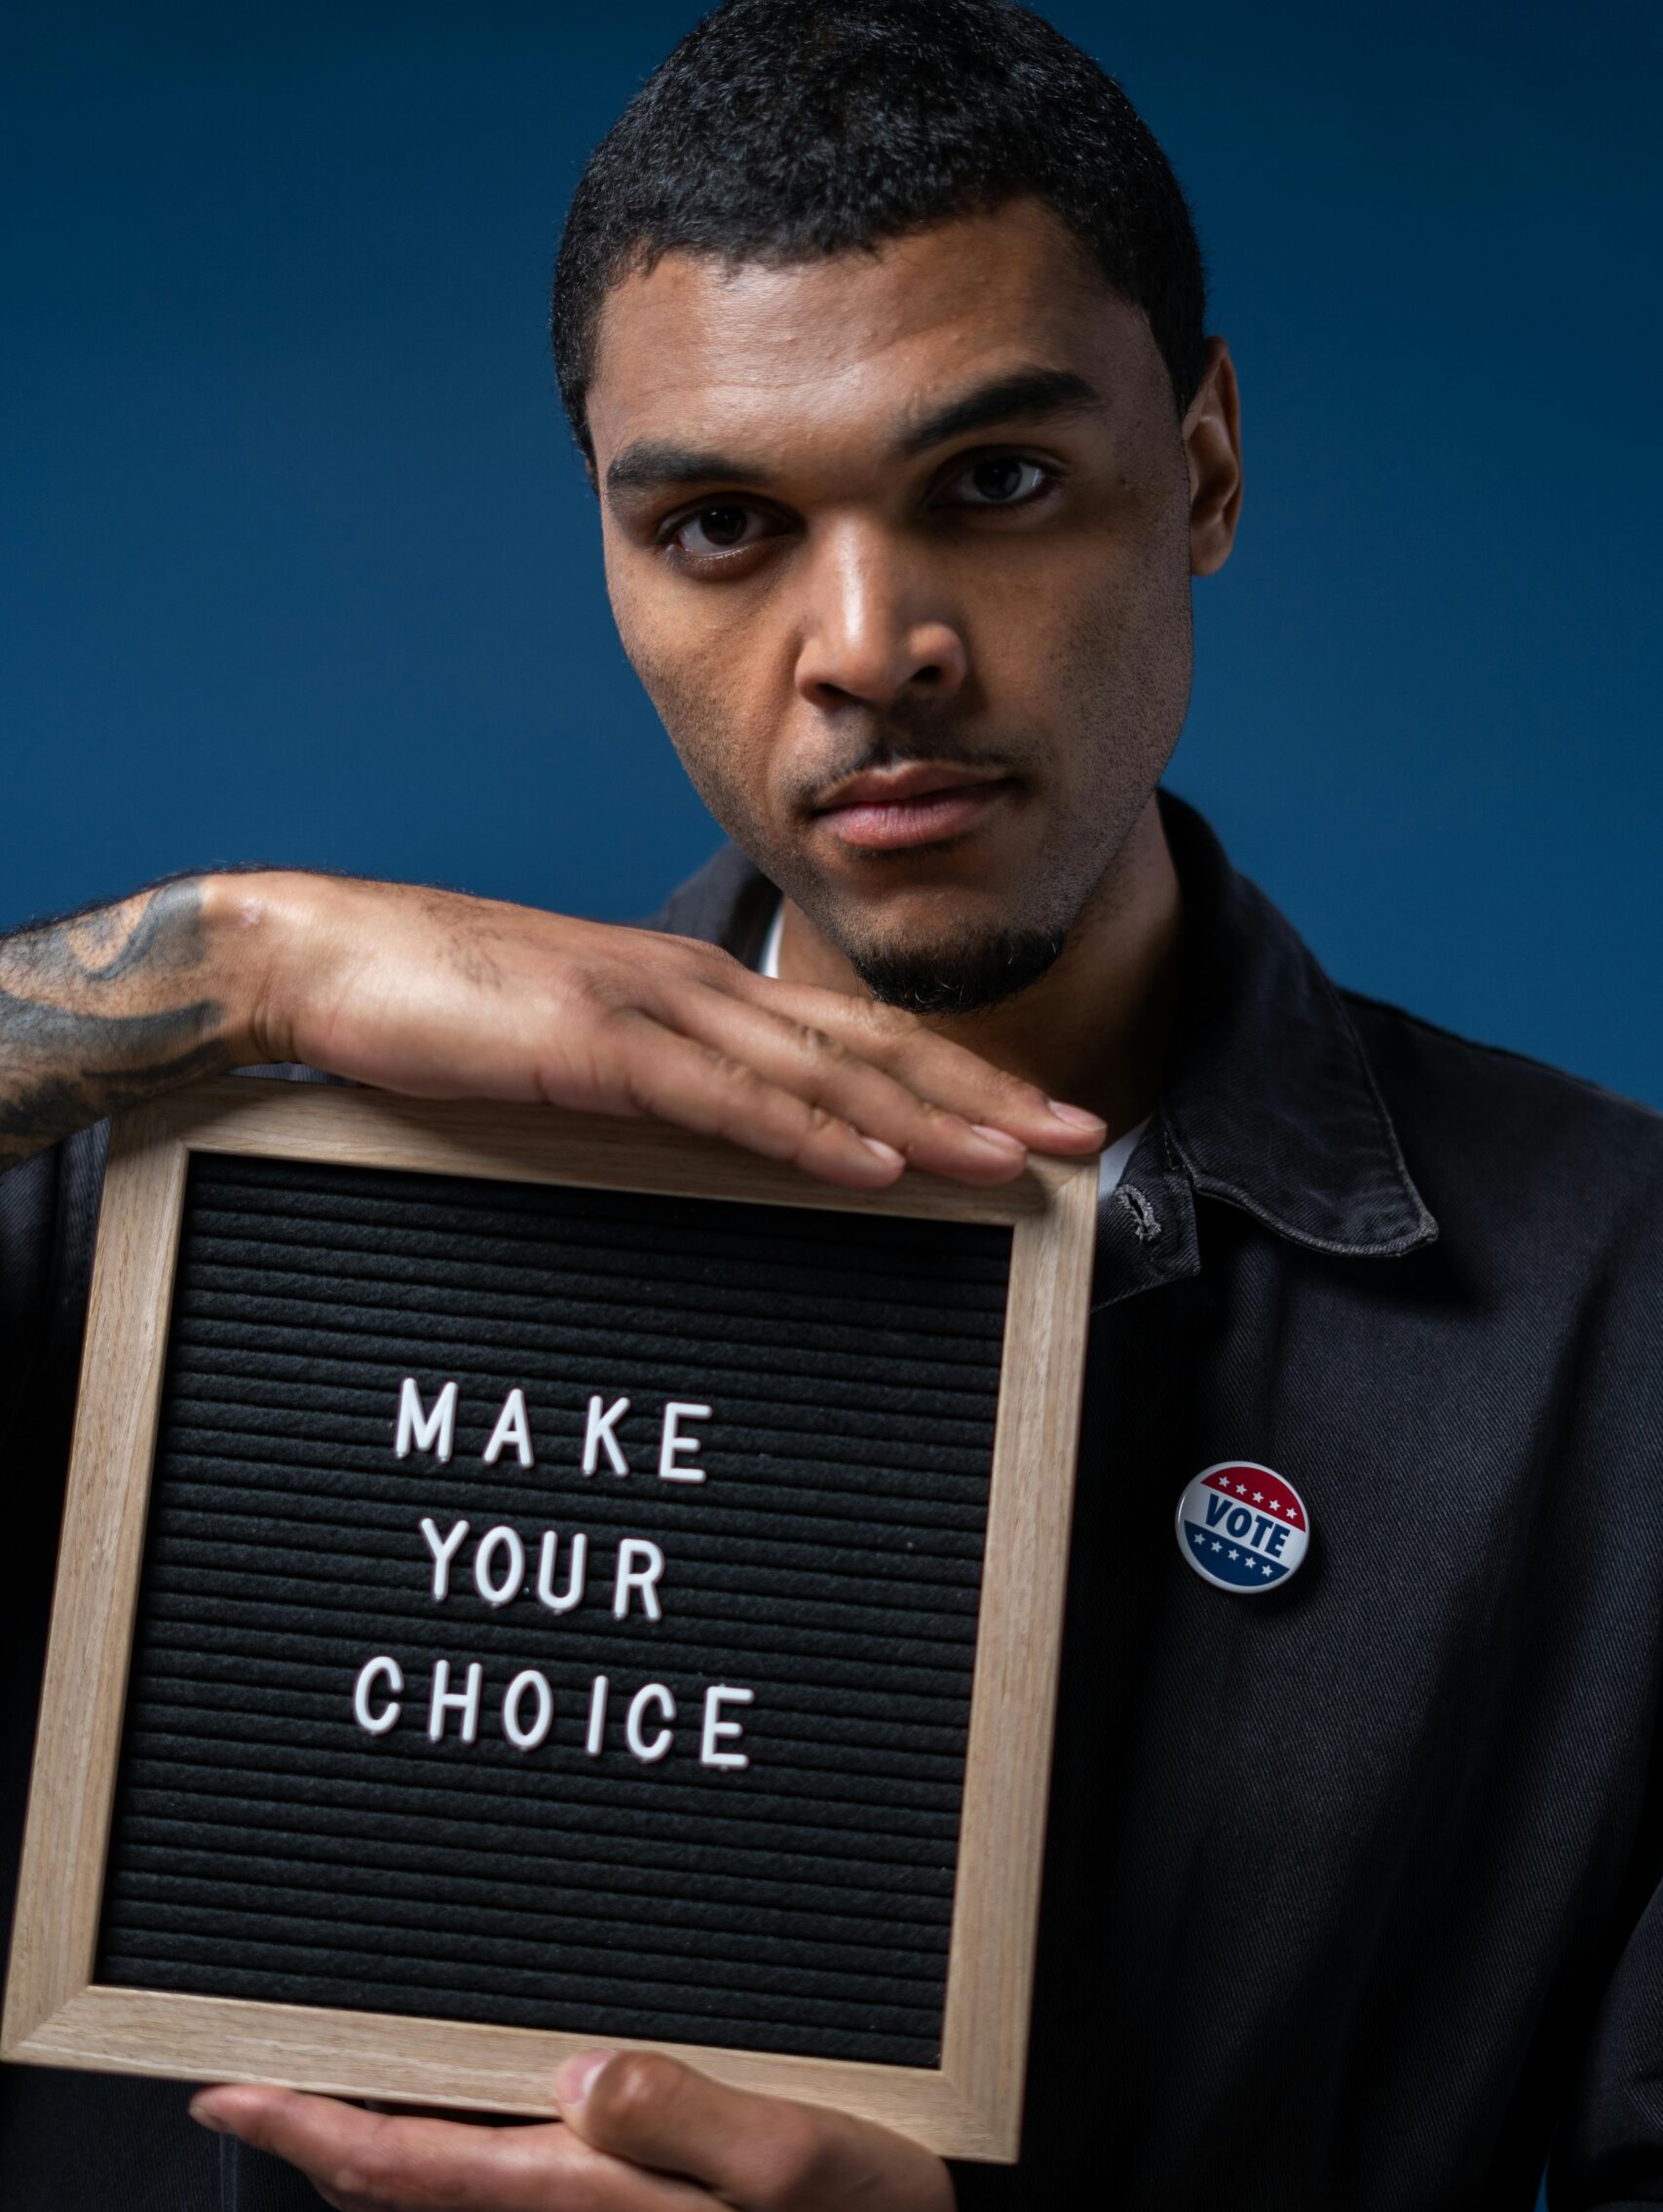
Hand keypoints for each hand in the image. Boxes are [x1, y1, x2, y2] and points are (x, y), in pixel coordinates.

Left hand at [188, 2050, 1017, 2211]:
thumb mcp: (790, 2152)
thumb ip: (678, 2107)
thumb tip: (582, 2067)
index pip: (402, 2167)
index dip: (303, 2127)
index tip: (227, 2093)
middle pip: (396, 2196)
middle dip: (311, 2138)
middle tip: (249, 2082)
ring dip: (371, 2158)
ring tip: (331, 2095)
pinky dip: (443, 2176)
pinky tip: (463, 2136)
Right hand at [225, 869, 1106, 1188]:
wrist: (324, 958)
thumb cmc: (443, 1013)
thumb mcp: (576, 1053)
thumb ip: (659, 1088)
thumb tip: (727, 1144)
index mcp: (695, 990)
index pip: (852, 1039)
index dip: (953, 1077)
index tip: (1032, 1118)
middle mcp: (696, 987)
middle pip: (869, 1049)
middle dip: (982, 1095)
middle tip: (1080, 1139)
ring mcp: (648, 1009)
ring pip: (819, 1072)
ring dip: (927, 1118)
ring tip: (1015, 1157)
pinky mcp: (591, 1044)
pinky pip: (721, 1098)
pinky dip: (806, 1133)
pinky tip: (875, 1165)